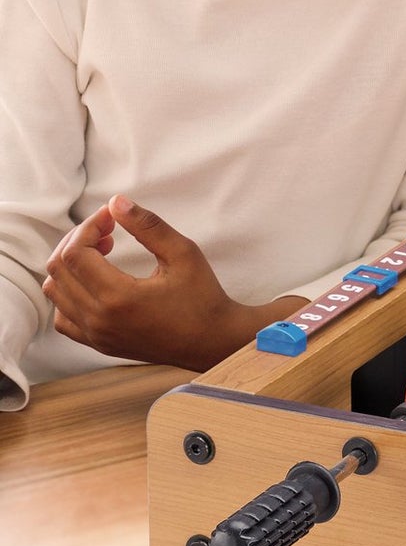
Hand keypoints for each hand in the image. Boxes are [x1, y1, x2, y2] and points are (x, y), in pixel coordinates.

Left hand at [44, 195, 253, 369]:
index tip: (111, 216)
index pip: (76, 253)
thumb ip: (148, 225)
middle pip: (58, 269)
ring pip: (55, 291)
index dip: (88, 226)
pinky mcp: (98, 343)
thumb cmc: (203, 297)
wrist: (211, 341)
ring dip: (71, 264)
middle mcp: (99, 320)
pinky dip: (69, 292)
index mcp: (118, 297)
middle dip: (77, 239)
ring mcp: (95, 335)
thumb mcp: (183, 253)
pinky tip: (94, 280)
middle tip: (107, 229)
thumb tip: (115, 202)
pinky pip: (63, 316)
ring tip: (101, 251)